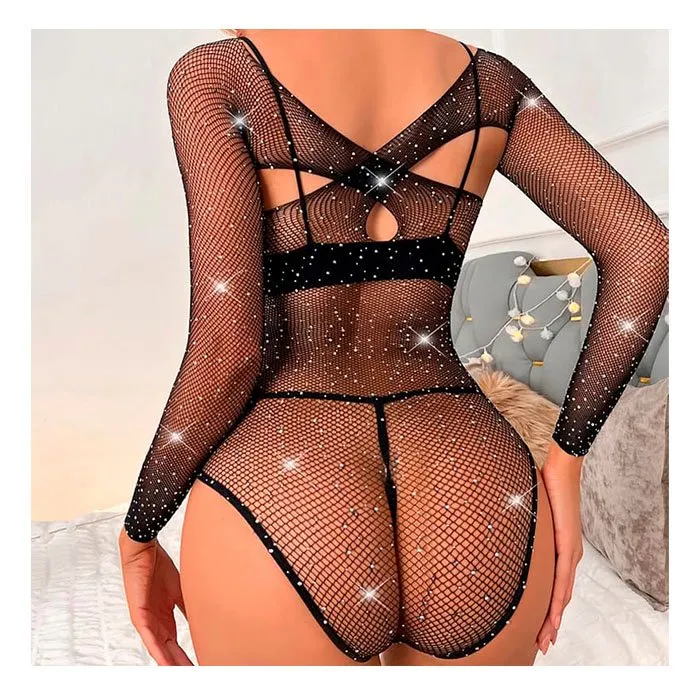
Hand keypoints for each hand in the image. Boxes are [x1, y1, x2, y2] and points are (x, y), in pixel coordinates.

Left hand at [118, 527, 193, 665]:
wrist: (143, 549)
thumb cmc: (157, 565)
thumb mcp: (179, 589)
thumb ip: (188, 606)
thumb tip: (204, 618)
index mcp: (163, 617)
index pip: (175, 644)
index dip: (186, 656)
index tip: (199, 665)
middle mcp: (154, 623)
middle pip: (169, 651)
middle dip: (181, 664)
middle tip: (195, 674)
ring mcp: (145, 620)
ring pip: (158, 649)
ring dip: (170, 663)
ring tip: (183, 674)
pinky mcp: (139, 615)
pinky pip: (149, 638)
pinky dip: (157, 651)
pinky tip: (165, 662)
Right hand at [536, 441, 583, 655]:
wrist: (561, 467)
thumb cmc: (544, 484)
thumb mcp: (528, 511)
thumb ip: (517, 521)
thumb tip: (493, 521)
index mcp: (558, 548)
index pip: (554, 585)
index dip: (548, 608)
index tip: (540, 627)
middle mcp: (568, 554)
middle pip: (560, 597)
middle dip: (550, 623)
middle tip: (541, 644)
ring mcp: (570, 551)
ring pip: (562, 594)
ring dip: (553, 619)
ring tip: (545, 639)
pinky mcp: (567, 545)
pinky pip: (562, 580)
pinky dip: (558, 602)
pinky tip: (553, 617)